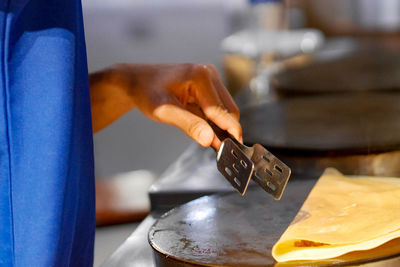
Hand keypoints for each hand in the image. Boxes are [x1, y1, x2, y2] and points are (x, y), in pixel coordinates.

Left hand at [90, 63, 241, 149]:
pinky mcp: (207, 86)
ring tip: (209, 140)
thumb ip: (189, 125)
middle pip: (229, 110)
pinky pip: (217, 107)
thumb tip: (210, 140)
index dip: (229, 132)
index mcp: (200, 76)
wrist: (136, 82)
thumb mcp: (164, 112)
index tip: (234, 150)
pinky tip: (203, 129)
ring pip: (225, 110)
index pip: (221, 110)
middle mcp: (209, 74)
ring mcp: (209, 79)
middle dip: (226, 130)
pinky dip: (213, 121)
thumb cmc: (146, 93)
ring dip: (219, 126)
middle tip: (220, 151)